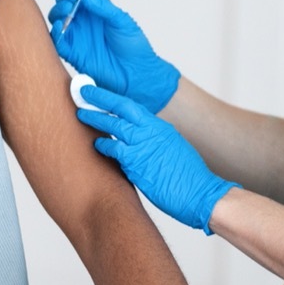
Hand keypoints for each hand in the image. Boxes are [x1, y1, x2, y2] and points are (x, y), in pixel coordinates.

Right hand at [47, 0, 179, 112]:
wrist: (136, 75)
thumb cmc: (134, 47)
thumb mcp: (122, 21)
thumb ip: (104, 7)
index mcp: (98, 9)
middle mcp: (84, 20)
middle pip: (66, 1)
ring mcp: (76, 35)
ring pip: (58, 17)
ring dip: (58, 9)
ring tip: (68, 8)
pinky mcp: (71, 52)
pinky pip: (56, 40)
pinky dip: (55, 31)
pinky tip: (61, 25)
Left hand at [76, 84, 238, 233]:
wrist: (202, 194)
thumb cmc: (189, 177)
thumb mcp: (173, 149)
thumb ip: (155, 141)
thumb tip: (140, 141)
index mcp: (160, 127)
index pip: (132, 106)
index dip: (114, 97)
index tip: (100, 92)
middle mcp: (151, 132)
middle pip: (120, 107)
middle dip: (100, 97)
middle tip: (83, 90)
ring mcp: (143, 146)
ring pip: (113, 125)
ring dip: (95, 118)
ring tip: (80, 113)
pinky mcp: (137, 163)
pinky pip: (114, 150)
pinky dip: (103, 146)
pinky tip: (95, 145)